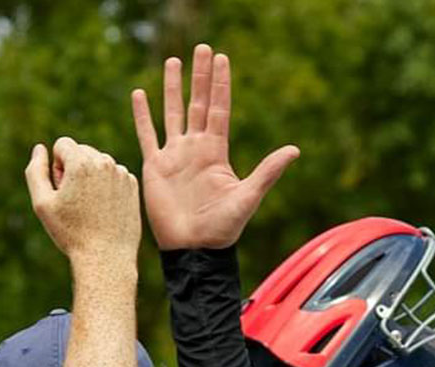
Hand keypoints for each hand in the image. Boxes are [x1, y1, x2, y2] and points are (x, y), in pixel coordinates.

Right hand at [24, 138, 140, 268]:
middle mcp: (104, 162)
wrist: (106, 257)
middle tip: (74, 200)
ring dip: (90, 177)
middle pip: (81, 151)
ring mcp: (121, 173)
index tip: (61, 188)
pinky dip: (106, 185)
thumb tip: (40, 148)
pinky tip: (103, 209)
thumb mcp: (42, 203)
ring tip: (89, 206)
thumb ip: (35, 171)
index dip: (56, 166)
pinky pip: (113, 174)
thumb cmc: (71, 232)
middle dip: (73, 168)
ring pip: (98, 162)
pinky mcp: (132, 184)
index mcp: (81, 162)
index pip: (62, 144)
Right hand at [131, 44, 299, 249]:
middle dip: (199, 76)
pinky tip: (140, 94)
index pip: (219, 109)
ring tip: (173, 61)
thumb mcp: (247, 198)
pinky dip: (142, 116)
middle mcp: (195, 149)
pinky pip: (147, 135)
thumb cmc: (222, 229)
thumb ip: (267, 172)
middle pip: (197, 103)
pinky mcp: (155, 167)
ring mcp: (174, 156)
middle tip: (201, 48)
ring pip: (172, 113)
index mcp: (216, 152)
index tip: (221, 58)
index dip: (220, 84)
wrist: (193, 250)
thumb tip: (294, 150)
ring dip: (172, 88)